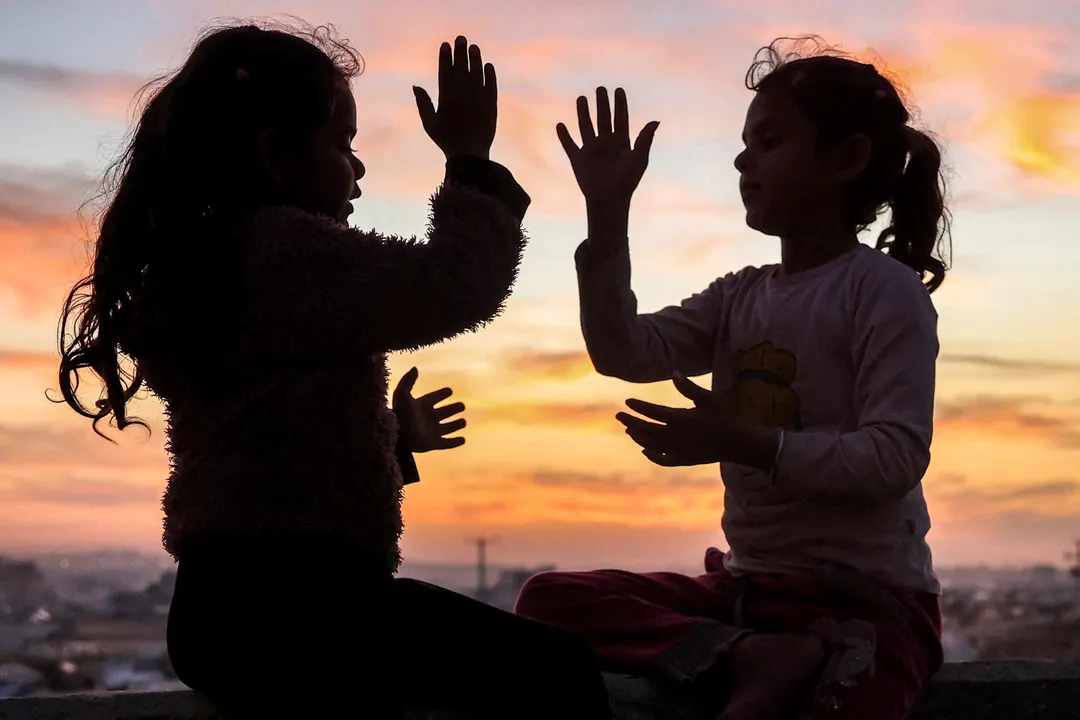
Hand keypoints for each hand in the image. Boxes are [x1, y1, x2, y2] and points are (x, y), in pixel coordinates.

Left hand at [392, 367, 465, 452]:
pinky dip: (455, 442)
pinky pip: (447, 443)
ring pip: (447, 427)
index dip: (441, 394)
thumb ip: (407, 380)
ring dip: (456, 425)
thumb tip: (415, 368)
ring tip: (463, 422)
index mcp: (422, 406)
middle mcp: (428, 418)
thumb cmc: (398, 413)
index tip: (450, 390)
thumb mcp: (401, 394)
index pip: (434, 398)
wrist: (396, 434)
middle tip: (462, 405)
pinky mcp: (433, 443)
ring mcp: (432, 431)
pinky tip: (463, 440)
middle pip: (444, 412)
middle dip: (453, 409)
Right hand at [414, 36, 496, 160]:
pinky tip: (487, 65)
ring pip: (476, 73)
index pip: (445, 71)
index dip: (445, 57)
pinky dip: (489, 75)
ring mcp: (477, 99)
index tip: (445, 45)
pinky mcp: (490, 105)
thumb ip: (423, 103)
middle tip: (461, 38)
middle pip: (461, 68)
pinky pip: (490, 85)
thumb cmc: (446, 140)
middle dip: (460, 52)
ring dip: (475, 59)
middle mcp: (462, 95)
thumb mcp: (429, 123)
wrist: (469, 154)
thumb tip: (415, 86)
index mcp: (446, 98)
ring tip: (474, 47)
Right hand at [557, 87, 658, 209]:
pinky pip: (569, 145)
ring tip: (582, 98)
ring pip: (586, 126)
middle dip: (602, 104)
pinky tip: (560, 125)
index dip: (620, 105)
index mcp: (621, 143)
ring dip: (583, 113)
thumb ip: (645, 139)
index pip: (621, 119)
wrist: (609, 200)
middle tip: (600, 88)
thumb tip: (656, 120)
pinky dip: (564, 136)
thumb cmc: (627, 182)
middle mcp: (606, 143)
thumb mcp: (639, 159)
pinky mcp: (578, 159)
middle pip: (603, 118)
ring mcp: (591, 150)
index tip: (619, 90)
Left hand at [615, 373, 777, 468]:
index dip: (639, 406)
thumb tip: (673, 372)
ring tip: (629, 430)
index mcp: (680, 419)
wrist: (739, 444)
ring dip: (638, 437)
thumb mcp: (708, 398)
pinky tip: (645, 451)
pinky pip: (663, 460)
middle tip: (619, 416)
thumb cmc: (725, 417)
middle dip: (631, 422)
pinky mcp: (685, 460)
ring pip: (651, 445)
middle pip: (647, 429)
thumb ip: (688, 387)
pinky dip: (652, 456)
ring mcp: (678, 450)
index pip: (652, 412)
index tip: (628, 401)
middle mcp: (675, 436)